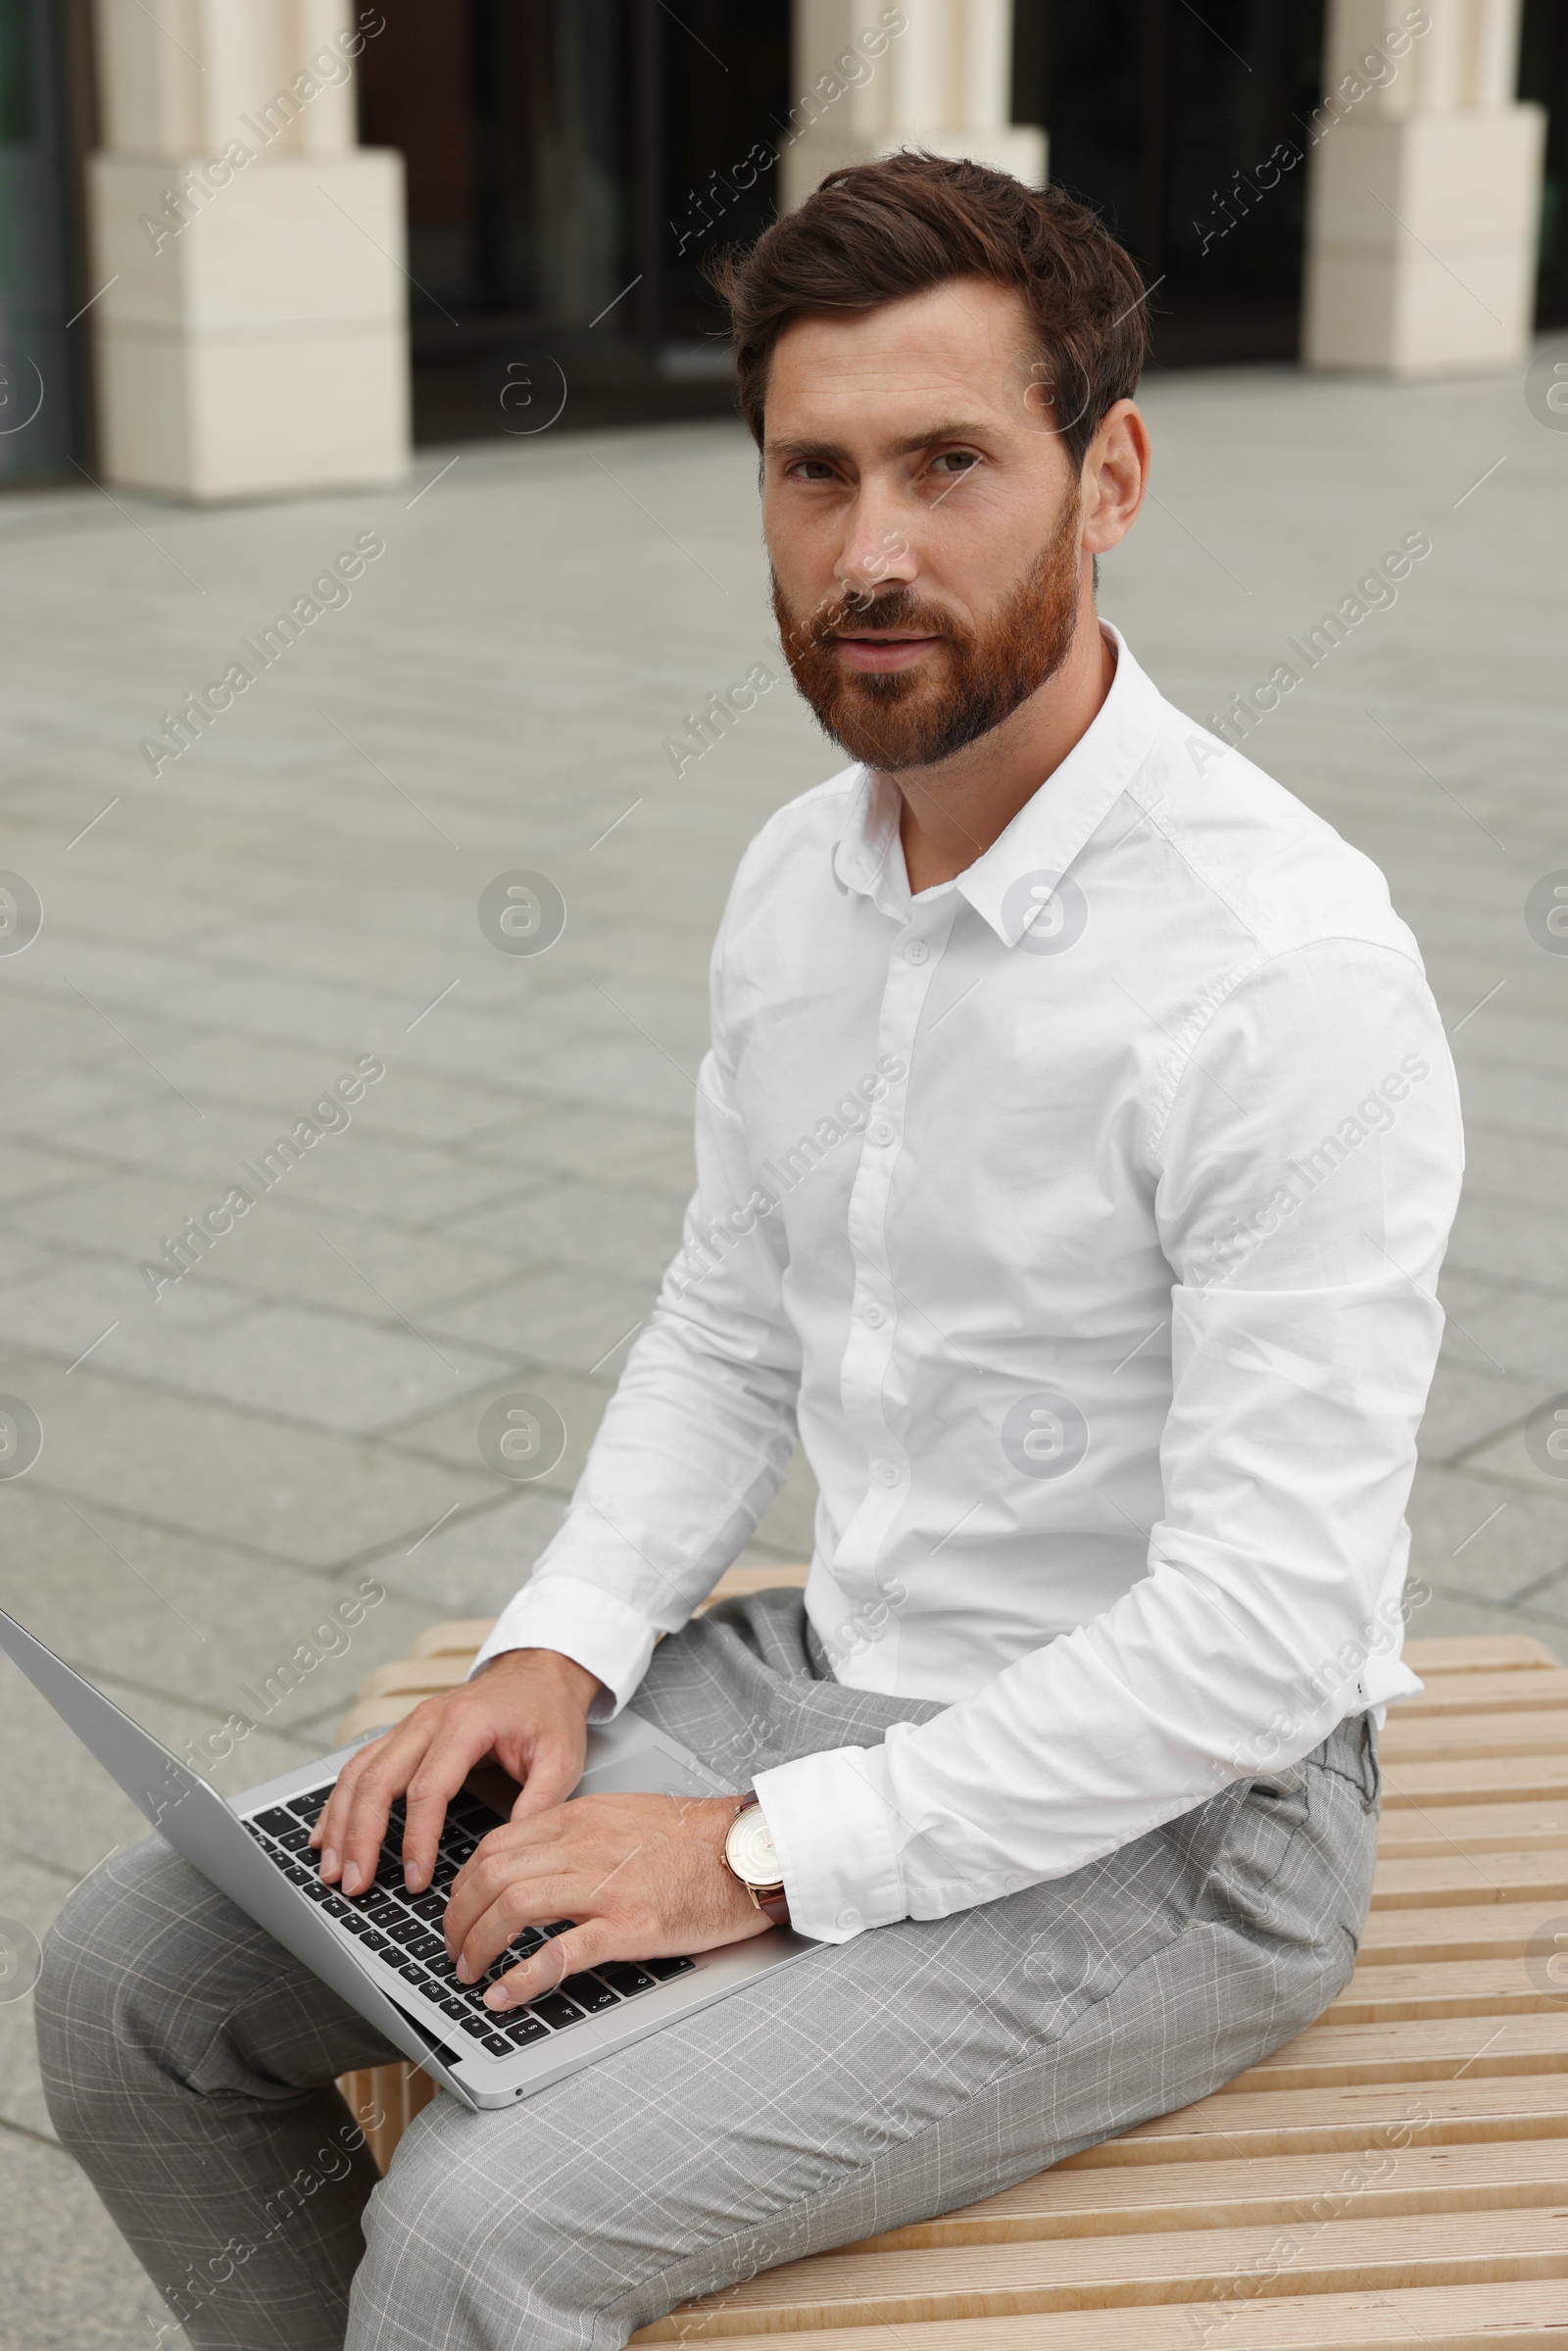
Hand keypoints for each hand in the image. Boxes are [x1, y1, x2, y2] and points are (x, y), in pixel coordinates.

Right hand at [310, 1647, 601, 1896]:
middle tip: (354, 1883)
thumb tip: (510, 1854)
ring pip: (359, 1773)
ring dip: (339, 1822)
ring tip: (332, 1869)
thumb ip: (539, 1804)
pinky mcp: (403, 1734)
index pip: (428, 1789)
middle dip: (360, 1836)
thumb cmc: (547, 1713)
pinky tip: (325, 1832)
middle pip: (377, 1780)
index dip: (417, 1840)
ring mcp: (410, 1725)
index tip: (415, 1881)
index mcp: (466, 1723)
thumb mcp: (561, 1758)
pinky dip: (339, 1801)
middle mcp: (428, 1720)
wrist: (538, 1672)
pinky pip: (360, 1766)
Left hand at [442, 1791, 769, 2009]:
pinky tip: (504, 1994)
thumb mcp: (623, 1815)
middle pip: (492, 1875)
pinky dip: (522, 1977)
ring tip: (469, 1973)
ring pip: (513, 1906)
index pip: (495, 1844)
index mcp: (579, 1818)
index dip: (462, 1884)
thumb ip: (575, 1833)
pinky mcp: (630, 1925)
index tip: (457, 1910)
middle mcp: (583, 1845)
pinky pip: (561, 1951)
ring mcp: (605, 1886)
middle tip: (453, 1949)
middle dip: (458, 1918)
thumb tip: (532, 1860)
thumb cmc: (694, 1838)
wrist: (748, 1848)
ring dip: (478, 1945)